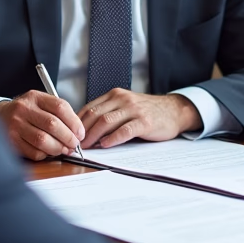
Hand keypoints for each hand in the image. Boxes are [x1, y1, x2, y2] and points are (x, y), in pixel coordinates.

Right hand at [0, 90, 84, 160]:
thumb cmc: (26, 111)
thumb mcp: (41, 103)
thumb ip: (59, 114)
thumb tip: (77, 133)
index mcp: (35, 97)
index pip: (60, 107)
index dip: (74, 122)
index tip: (80, 133)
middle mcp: (24, 109)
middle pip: (53, 124)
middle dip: (68, 138)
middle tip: (74, 144)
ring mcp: (15, 125)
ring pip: (43, 140)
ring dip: (58, 148)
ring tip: (63, 149)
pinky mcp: (11, 140)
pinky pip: (34, 152)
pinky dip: (45, 155)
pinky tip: (47, 152)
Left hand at [78, 89, 200, 148]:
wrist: (173, 111)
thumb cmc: (146, 112)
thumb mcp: (125, 107)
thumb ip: (108, 114)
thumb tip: (85, 132)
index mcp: (115, 95)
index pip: (89, 108)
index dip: (77, 123)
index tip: (70, 135)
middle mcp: (122, 99)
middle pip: (95, 114)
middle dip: (82, 131)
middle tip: (75, 145)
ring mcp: (133, 109)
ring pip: (106, 121)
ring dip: (93, 135)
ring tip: (87, 147)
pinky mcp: (144, 121)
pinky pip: (125, 130)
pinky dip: (113, 138)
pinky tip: (106, 145)